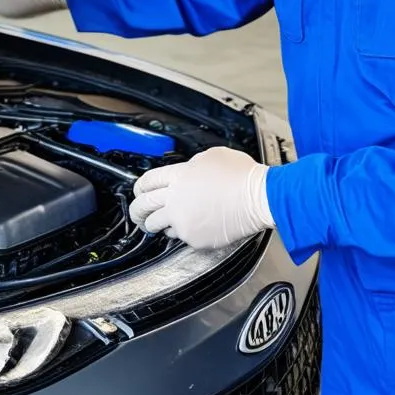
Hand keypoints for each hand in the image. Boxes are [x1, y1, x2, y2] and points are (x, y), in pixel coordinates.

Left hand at [129, 147, 273, 249]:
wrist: (258, 198)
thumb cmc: (242, 176)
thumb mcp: (212, 156)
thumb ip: (192, 165)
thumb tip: (188, 172)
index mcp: (178, 175)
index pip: (146, 181)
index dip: (139, 188)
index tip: (138, 192)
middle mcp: (175, 199)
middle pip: (142, 206)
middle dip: (136, 211)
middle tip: (137, 214)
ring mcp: (182, 220)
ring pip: (157, 226)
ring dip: (156, 225)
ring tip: (160, 225)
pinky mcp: (193, 238)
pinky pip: (181, 237)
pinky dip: (184, 232)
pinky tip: (193, 226)